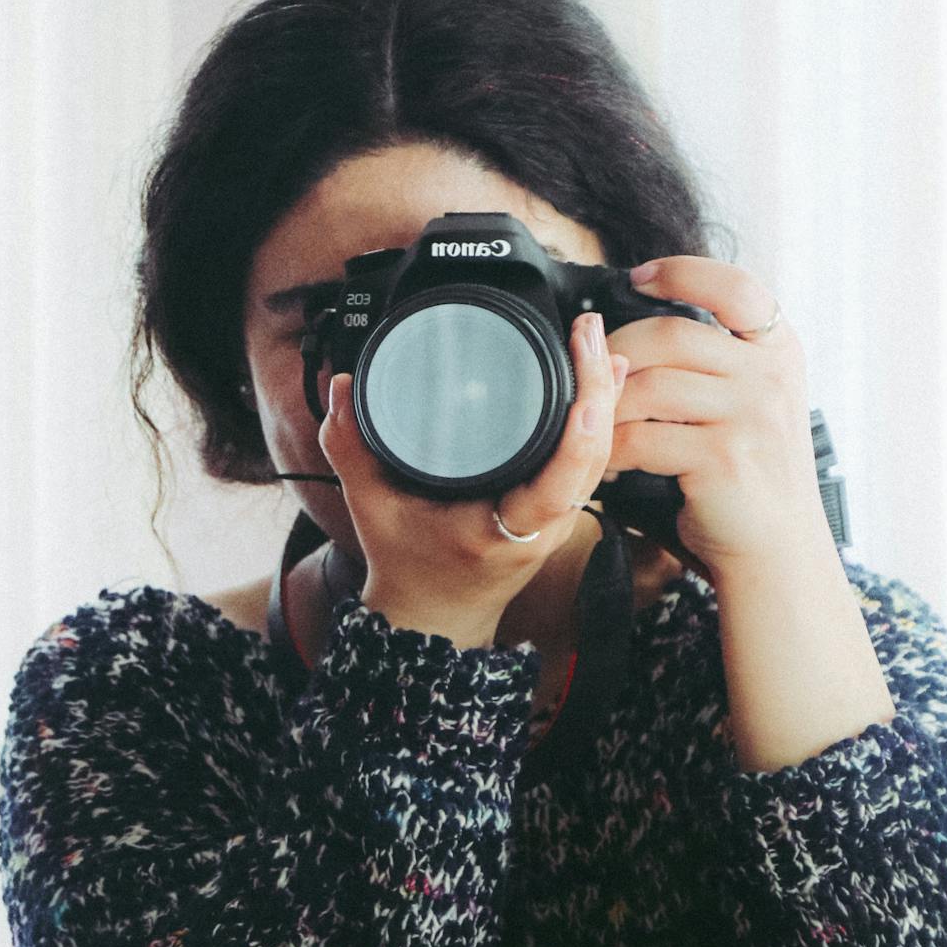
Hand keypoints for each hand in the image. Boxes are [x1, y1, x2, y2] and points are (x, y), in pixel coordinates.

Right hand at [317, 310, 629, 644]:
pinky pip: (589, 458)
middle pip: (591, 458)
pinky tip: (604, 374)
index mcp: (500, 532)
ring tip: (595, 339)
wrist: (433, 615)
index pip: (555, 488)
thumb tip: (342, 389)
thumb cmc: (407, 566)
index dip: (576, 440)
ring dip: (602, 396)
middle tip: (585, 331)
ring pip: (598, 456)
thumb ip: (350, 446)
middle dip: (596, 390)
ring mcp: (555, 519)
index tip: (583, 393)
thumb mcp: (368, 507)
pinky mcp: (557, 507)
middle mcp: (540, 527)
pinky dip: (598, 415)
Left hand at [604, 256, 828, 582]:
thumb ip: (713, 357)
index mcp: (779, 350)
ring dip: (608, 407)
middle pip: (670, 335)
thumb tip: (627, 318)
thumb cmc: (751, 468)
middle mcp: (771, 377)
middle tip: (595, 375)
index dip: (682, 272)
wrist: (778, 546)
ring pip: (647, 386)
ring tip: (598, 424)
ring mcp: (750, 417)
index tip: (638, 277)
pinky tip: (608, 461)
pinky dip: (612, 449)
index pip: (736, 288)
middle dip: (617, 351)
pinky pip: (640, 438)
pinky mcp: (722, 459)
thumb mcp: (754, 397)